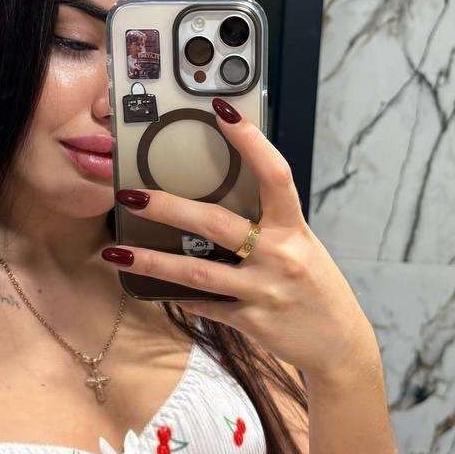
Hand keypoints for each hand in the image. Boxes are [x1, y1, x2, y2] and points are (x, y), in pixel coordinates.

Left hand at [104, 97, 377, 378]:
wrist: (339, 343)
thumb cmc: (316, 286)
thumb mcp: (302, 245)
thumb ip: (269, 224)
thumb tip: (221, 197)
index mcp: (294, 228)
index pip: (274, 174)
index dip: (250, 141)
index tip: (222, 110)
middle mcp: (279, 255)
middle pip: (215, 223)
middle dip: (167, 207)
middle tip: (129, 195)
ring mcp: (263, 290)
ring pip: (197, 271)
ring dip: (151, 261)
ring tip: (115, 252)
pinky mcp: (250, 321)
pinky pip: (204, 304)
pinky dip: (177, 295)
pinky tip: (147, 288)